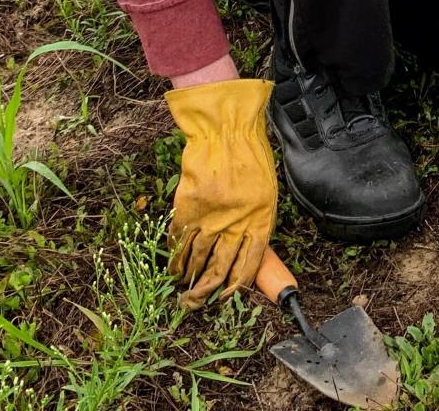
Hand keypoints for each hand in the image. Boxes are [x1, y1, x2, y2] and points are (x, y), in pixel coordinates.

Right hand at [164, 78, 278, 307]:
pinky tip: (172, 266)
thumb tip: (243, 250)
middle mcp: (234, 226)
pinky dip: (174, 256)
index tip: (227, 298)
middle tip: (195, 304)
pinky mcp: (187, 210)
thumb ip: (255, 222)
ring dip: (187, 277)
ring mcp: (209, 219)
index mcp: (259, 222)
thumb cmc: (251, 160)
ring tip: (182, 290)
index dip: (236, 287)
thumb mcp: (266, 193)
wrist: (227, 133)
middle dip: (205, 293)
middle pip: (218, 270)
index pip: (248, 266)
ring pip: (195, 259)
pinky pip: (179, 240)